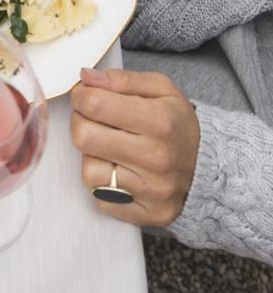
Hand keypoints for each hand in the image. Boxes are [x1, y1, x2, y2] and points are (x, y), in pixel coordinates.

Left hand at [71, 68, 199, 228]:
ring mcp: (152, 191)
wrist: (212, 169)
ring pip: (88, 171)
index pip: (94, 104)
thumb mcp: (161, 89)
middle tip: (93, 120)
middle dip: (80, 122)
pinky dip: (102, 184)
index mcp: (160, 121)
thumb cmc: (178, 124)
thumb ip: (122, 79)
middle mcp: (156, 158)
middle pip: (84, 137)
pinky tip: (118, 171)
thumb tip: (86, 77)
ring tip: (108, 148)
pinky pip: (100, 199)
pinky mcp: (146, 214)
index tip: (85, 95)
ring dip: (91, 156)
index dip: (81, 95)